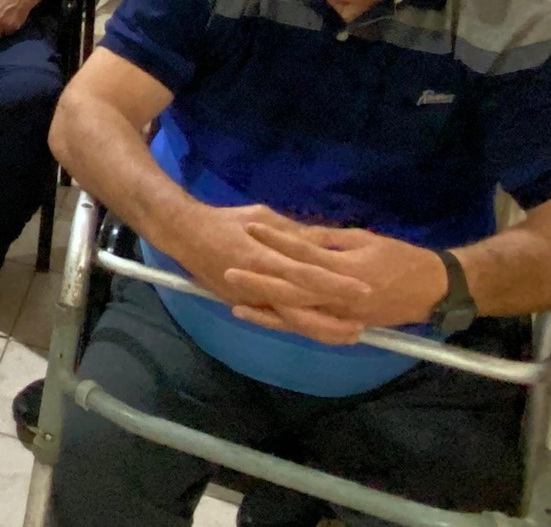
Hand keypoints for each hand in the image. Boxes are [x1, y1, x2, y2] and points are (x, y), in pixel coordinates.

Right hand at [169, 204, 372, 344]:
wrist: (185, 235)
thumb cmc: (226, 221)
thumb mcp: (263, 217)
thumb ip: (293, 233)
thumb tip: (322, 243)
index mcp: (265, 258)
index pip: (308, 276)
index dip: (337, 285)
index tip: (365, 289)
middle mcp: (259, 285)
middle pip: (303, 309)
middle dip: (335, 319)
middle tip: (364, 324)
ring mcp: (250, 300)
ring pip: (292, 322)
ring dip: (322, 330)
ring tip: (350, 333)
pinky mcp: (244, 306)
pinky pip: (277, 321)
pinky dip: (301, 327)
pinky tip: (322, 330)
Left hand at [226, 223, 448, 343]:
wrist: (433, 289)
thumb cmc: (400, 257)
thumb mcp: (364, 239)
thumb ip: (328, 239)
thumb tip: (297, 235)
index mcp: (345, 269)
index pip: (304, 253)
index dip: (276, 239)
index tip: (251, 227)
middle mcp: (339, 296)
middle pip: (292, 290)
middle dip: (258, 282)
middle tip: (227, 272)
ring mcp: (340, 315)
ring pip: (297, 316)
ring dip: (265, 311)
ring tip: (235, 304)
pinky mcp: (343, 326)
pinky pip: (310, 327)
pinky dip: (285, 325)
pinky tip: (263, 319)